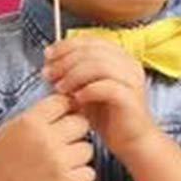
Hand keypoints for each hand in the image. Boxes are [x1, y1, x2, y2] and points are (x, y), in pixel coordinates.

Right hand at [0, 94, 94, 180]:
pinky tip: (60, 180)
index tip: (61, 121)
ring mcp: (57, 162)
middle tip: (59, 146)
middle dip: (74, 133)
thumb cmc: (0, 164)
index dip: (66, 110)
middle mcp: (45, 139)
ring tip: (56, 165)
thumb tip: (67, 100)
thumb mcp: (10, 131)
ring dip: (77, 157)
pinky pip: (89, 172)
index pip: (63, 102)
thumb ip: (37, 116)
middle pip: (81, 123)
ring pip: (88, 148)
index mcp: (29, 123)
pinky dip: (79, 177)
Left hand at [44, 36, 154, 155]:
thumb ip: (73, 72)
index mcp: (121, 58)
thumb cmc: (108, 116)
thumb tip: (50, 60)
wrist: (131, 141)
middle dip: (66, 60)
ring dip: (74, 75)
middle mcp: (130, 65)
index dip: (67, 45)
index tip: (48, 56)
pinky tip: (76, 99)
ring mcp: (132, 81)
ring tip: (60, 88)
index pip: (92, 40)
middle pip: (93, 50)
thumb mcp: (86, 88)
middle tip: (48, 74)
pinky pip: (107, 87)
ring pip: (99, 65)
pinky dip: (87, 90)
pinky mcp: (130, 98)